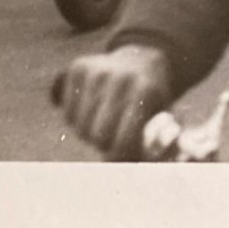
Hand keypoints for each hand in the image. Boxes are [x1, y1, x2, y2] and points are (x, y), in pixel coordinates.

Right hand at [58, 46, 173, 159]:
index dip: (122, 157)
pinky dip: (77, 121)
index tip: (123, 158)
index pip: (124, 141)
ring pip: (80, 128)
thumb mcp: (160, 120)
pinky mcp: (79, 67)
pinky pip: (68, 114)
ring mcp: (98, 70)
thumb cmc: (149, 102)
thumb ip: (147, 147)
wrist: (140, 60)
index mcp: (146, 91)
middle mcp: (121, 77)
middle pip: (99, 136)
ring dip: (91, 134)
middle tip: (115, 138)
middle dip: (106, 145)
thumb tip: (120, 167)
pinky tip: (92, 110)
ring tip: (106, 122)